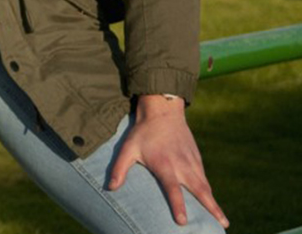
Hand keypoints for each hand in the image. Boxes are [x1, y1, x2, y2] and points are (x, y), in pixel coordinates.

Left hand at [109, 95, 228, 228]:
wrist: (162, 110)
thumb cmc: (142, 132)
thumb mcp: (127, 148)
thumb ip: (119, 168)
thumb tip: (110, 188)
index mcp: (165, 164)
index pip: (172, 189)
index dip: (178, 205)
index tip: (182, 221)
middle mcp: (182, 165)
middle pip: (199, 190)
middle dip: (211, 208)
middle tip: (222, 225)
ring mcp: (192, 161)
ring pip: (205, 186)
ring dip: (214, 203)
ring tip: (223, 221)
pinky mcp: (197, 158)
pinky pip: (204, 178)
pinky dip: (209, 191)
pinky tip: (212, 202)